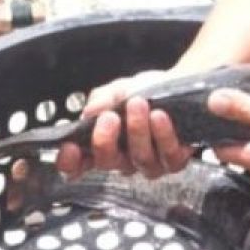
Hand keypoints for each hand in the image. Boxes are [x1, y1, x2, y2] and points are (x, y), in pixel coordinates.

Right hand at [55, 69, 194, 179]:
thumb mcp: (119, 89)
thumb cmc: (145, 91)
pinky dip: (163, 135)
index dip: (70, 163)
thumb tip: (90, 111)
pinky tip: (160, 117)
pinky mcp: (174, 161)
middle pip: (107, 162)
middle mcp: (123, 159)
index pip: (78, 165)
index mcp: (103, 144)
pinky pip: (168, 155)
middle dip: (105, 140)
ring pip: (138, 158)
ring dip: (137, 130)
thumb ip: (103, 99)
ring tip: (138, 104)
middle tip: (109, 117)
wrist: (179, 84)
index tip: (69, 147)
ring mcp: (148, 163)